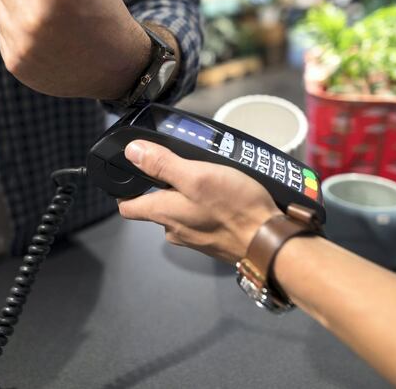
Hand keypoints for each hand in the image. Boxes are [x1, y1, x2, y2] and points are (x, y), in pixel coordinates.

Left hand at [0, 0, 151, 99]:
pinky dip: (20, 30)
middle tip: (57, 0)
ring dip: (20, 5)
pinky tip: (47, 38)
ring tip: (52, 19)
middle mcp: (35, 18)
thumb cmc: (102, 6)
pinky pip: (2, 30)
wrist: (117, 65)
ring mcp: (23, 44)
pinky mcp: (16, 63)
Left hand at [117, 140, 280, 262]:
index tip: (133, 172)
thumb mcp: (197, 176)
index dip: (125, 189)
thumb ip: (162, 164)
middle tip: (185, 165)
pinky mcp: (213, 240)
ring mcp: (195, 237)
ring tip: (210, 177)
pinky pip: (201, 219)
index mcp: (163, 213)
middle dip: (165, 186)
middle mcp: (175, 230)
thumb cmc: (236, 208)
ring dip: (189, 195)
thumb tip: (132, 152)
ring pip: (180, 212)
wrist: (270, 241)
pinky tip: (224, 195)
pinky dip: (207, 207)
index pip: (128, 206)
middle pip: (156, 206)